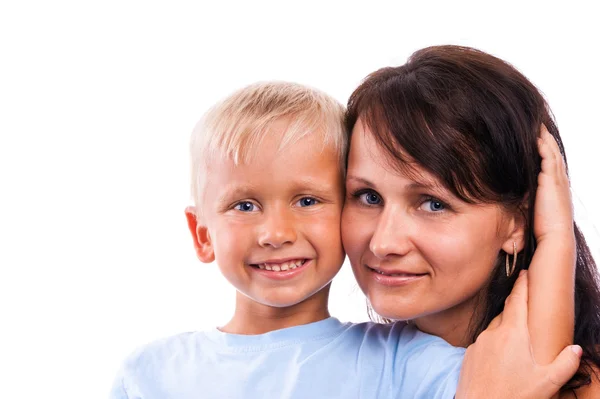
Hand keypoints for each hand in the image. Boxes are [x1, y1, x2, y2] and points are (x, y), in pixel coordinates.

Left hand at [455, 271, 581, 398]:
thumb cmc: (513, 396)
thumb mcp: (546, 382)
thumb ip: (565, 364)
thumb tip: (575, 349)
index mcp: (513, 334)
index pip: (517, 300)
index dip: (522, 284)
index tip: (525, 272)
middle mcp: (493, 333)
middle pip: (506, 313)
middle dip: (516, 308)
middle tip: (526, 307)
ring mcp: (479, 343)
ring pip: (494, 329)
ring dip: (505, 330)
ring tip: (517, 342)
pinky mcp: (469, 354)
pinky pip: (484, 343)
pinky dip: (494, 345)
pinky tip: (502, 359)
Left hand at [533, 125, 573, 242]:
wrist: (555, 237)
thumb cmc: (543, 228)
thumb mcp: (536, 208)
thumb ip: (529, 198)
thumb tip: (515, 197)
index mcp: (556, 186)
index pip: (552, 162)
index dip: (546, 149)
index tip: (538, 138)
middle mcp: (559, 181)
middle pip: (554, 153)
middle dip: (546, 138)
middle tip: (539, 125)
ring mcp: (557, 180)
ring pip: (552, 153)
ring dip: (545, 138)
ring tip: (537, 126)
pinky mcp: (551, 182)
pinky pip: (548, 159)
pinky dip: (543, 148)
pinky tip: (536, 139)